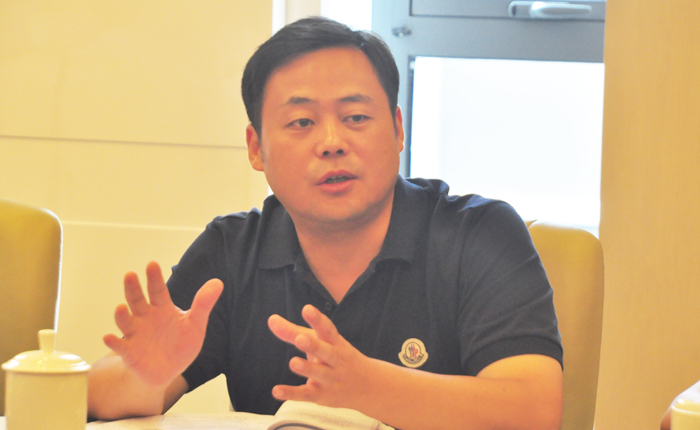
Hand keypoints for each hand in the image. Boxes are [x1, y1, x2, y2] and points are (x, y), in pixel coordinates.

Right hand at [103, 261, 222, 385]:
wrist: (168, 372)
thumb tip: (218, 282)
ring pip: (126, 321)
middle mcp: (145, 318)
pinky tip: (108, 337)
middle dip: (133, 288)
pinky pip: (120, 346)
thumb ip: (203, 304)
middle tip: (130, 275)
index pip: (158, 290)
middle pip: (137, 300)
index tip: (152, 264)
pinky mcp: (129, 352)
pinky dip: (113, 342)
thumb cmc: (181, 344)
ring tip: (120, 308)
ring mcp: (135, 334)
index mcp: (162, 308)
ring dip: (121, 315)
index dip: (155, 278)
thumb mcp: (195, 324)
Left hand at [268, 305, 373, 409]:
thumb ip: (293, 332)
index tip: (307, 309)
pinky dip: (291, 393)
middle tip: (301, 338)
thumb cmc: (336, 357)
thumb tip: (271, 319)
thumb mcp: (319, 342)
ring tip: (293, 362)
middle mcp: (336, 360)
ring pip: (319, 374)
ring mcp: (330, 379)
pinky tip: (276, 390)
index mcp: (336, 342)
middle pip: (327, 352)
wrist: (369, 386)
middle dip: (315, 345)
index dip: (318, 319)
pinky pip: (306, 394)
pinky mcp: (321, 395)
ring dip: (307, 368)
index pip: (328, 329)